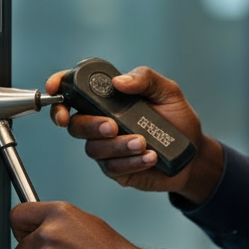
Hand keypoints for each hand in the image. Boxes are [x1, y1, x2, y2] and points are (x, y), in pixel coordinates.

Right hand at [44, 66, 224, 205]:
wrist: (193, 151)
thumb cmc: (176, 118)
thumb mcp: (167, 91)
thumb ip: (144, 78)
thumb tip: (119, 81)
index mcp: (107, 100)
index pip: (74, 92)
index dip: (59, 88)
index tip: (55, 88)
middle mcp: (101, 123)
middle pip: (76, 125)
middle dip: (90, 125)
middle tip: (112, 126)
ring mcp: (107, 148)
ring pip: (94, 149)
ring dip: (118, 146)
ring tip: (143, 142)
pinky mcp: (117, 170)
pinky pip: (113, 167)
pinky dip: (132, 162)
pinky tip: (150, 156)